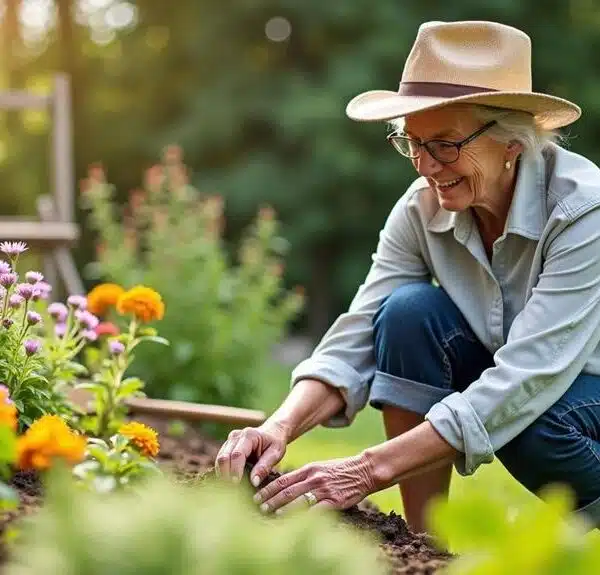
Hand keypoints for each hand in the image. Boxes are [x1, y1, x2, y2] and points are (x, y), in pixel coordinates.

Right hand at [215, 420, 288, 484]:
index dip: (235, 470)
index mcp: (249, 436)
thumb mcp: (276, 453)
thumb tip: (254, 482)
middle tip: (232, 489)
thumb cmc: (275, 442)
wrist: (272, 431)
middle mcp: (235, 436)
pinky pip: (220, 461)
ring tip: (230, 487)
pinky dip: (222, 472)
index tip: (236, 484)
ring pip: (219, 459)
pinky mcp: (226, 446)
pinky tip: (229, 481)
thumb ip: (264, 467)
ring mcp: (229, 440)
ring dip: (222, 474)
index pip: (237, 454)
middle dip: (225, 474)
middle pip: (224, 457)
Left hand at [253, 452, 376, 513]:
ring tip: (271, 515)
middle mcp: (313, 478)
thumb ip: (303, 476)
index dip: (268, 488)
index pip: (283, 479)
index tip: (257, 496)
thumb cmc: (340, 470)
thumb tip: (284, 485)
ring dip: (282, 508)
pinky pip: (315, 510)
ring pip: (298, 500)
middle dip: (270, 499)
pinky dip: (303, 517)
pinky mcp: (334, 501)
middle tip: (258, 507)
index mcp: (308, 469)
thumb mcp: (319, 467)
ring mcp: (323, 490)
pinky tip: (295, 523)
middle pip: (287, 490)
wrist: (363, 470)